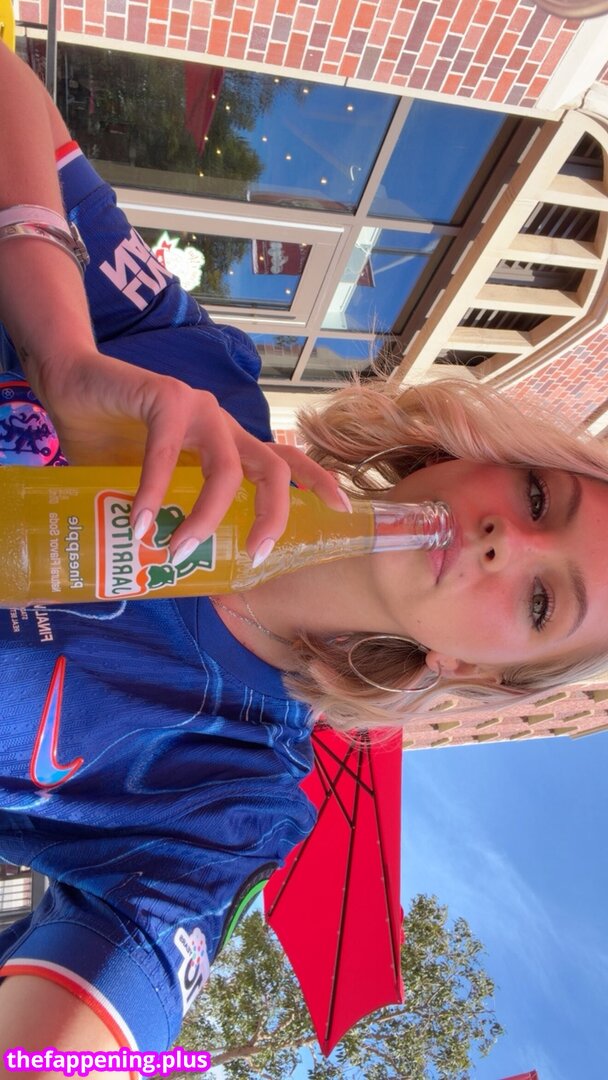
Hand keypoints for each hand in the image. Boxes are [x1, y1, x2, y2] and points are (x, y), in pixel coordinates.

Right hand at [28, 350, 351, 561]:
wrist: (68, 385)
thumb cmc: (111, 438)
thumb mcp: (149, 486)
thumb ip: (165, 515)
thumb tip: (165, 570)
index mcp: (229, 444)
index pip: (288, 463)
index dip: (319, 485)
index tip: (342, 513)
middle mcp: (224, 425)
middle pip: (275, 468)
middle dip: (274, 515)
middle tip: (255, 555)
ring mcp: (198, 409)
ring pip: (227, 468)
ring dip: (206, 516)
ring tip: (176, 551)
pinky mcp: (165, 396)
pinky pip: (168, 451)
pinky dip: (156, 491)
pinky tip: (142, 520)